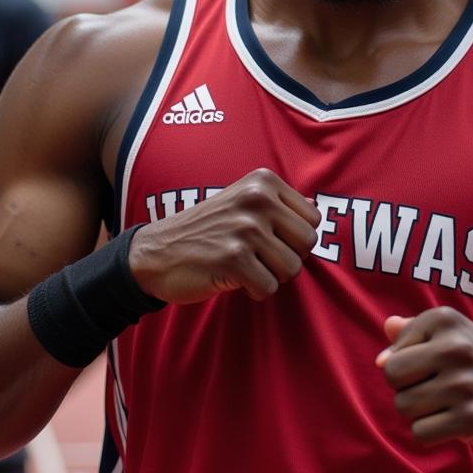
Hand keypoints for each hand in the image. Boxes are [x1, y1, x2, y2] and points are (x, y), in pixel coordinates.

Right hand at [129, 167, 320, 303]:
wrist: (156, 252)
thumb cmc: (205, 230)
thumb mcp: (241, 201)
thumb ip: (279, 204)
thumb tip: (316, 206)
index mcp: (263, 181)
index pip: (313, 219)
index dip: (294, 237)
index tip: (269, 239)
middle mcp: (257, 199)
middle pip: (307, 244)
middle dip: (286, 258)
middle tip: (257, 256)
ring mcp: (246, 228)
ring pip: (292, 269)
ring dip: (270, 276)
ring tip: (243, 264)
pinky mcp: (234, 259)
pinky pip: (269, 288)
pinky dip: (254, 290)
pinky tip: (232, 277)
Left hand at [376, 307, 472, 450]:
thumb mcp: (449, 333)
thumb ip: (410, 333)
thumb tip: (381, 359)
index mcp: (444, 320)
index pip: (392, 352)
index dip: (404, 365)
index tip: (429, 366)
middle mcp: (455, 348)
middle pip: (392, 377)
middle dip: (405, 388)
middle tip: (431, 388)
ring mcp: (465, 385)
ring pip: (403, 406)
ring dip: (417, 412)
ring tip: (442, 404)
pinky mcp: (472, 419)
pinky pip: (420, 433)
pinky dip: (429, 433)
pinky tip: (450, 422)